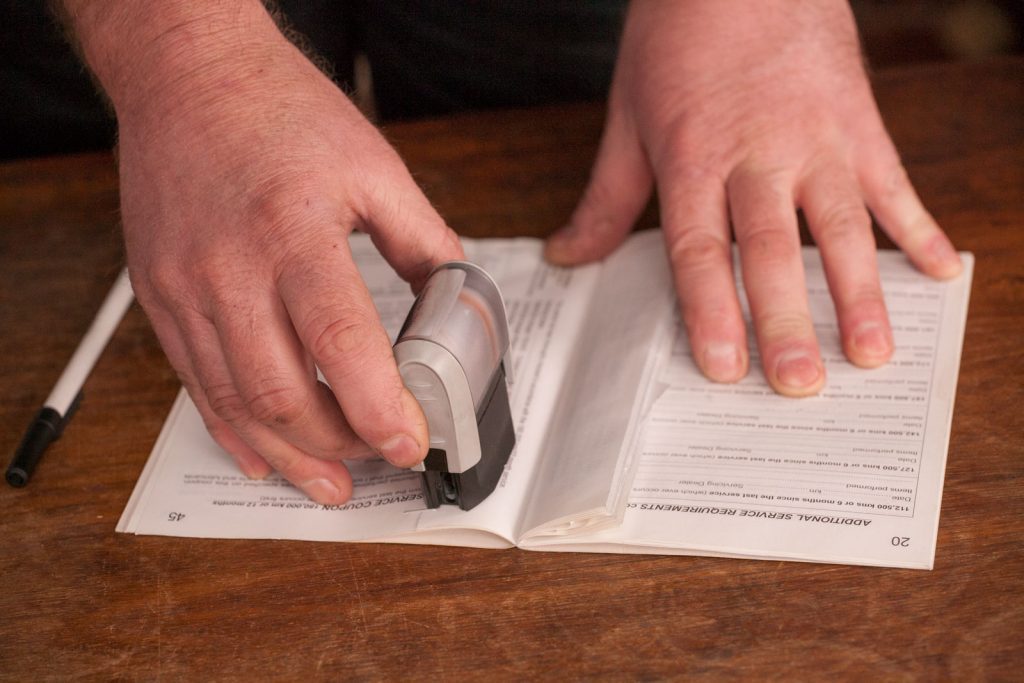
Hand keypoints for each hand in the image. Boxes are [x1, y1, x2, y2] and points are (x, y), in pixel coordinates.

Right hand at [107, 7, 461, 501]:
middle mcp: (229, 266)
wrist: (188, 77)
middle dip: (339, 443)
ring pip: (234, 403)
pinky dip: (234, 430)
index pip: (339, 343)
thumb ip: (424, 241)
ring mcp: (185, 286)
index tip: (411, 443)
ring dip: (289, 454)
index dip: (378, 407)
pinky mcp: (160, 295)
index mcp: (294, 229)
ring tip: (331, 483)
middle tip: (380, 458)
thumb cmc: (281, 112)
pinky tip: (268, 456)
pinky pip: (194, 384)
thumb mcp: (375, 167)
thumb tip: (454, 302)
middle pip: (281, 391)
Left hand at [546, 0, 961, 395]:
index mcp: (693, 159)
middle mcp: (757, 154)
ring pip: (839, 225)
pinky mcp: (859, 120)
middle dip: (786, 320)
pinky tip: (940, 270)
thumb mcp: (627, 119)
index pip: (700, 249)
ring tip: (872, 353)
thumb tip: (568, 256)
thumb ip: (606, 198)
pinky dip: (917, 226)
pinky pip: (892, 180)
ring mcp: (815, 138)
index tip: (723, 366)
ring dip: (858, 292)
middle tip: (800, 384)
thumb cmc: (677, 39)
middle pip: (770, 248)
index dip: (710, 310)